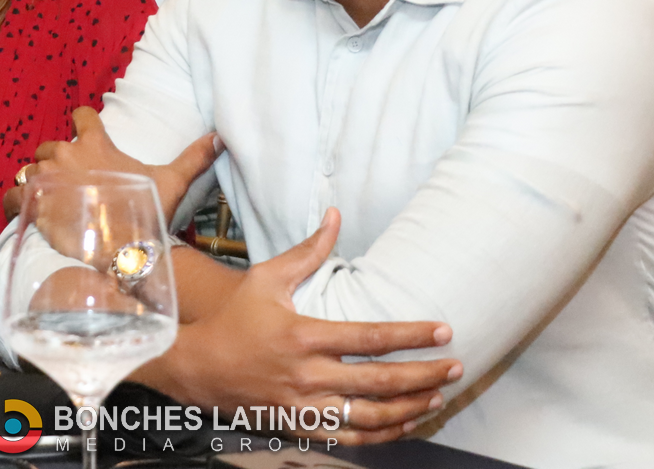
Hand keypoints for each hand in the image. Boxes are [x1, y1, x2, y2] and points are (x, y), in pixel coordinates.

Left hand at [5, 107, 220, 224]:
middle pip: (49, 144)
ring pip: (29, 169)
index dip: (82, 122)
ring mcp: (46, 178)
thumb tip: (220, 137)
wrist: (122, 249)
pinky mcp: (32, 204)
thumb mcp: (173, 181)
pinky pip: (11, 195)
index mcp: (96, 142)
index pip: (82, 114)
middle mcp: (66, 154)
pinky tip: (25, 213)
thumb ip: (195, 157)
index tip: (85, 134)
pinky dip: (16, 203)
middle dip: (55, 159)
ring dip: (36, 181)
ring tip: (47, 198)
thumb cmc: (145, 212)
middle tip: (68, 179)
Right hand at [133, 209, 462, 444]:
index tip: (443, 331)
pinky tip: (405, 423)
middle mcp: (307, 375)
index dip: (411, 336)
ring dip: (410, 408)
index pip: (370, 338)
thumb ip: (308, 251)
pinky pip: (350, 438)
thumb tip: (335, 216)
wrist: (198, 366)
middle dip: (424, 375)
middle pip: (379, 382)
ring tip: (438, 396)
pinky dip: (382, 434)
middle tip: (456, 367)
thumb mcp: (266, 278)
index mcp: (303, 335)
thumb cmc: (234, 318)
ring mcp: (304, 406)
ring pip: (370, 417)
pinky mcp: (300, 425)